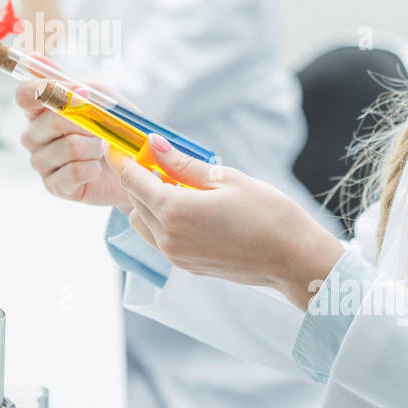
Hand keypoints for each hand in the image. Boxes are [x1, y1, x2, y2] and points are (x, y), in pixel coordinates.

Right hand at [14, 79, 130, 208]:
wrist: (134, 167)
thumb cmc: (115, 128)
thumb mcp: (102, 98)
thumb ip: (72, 82)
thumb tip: (35, 57)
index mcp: (40, 109)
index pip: (24, 94)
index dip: (50, 91)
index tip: (82, 92)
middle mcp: (34, 135)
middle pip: (51, 120)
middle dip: (87, 121)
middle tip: (103, 125)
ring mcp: (41, 162)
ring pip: (68, 147)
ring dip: (95, 147)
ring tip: (102, 150)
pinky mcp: (54, 186)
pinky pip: (73, 173)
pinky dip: (93, 168)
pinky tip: (97, 168)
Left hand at [105, 134, 346, 308]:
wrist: (294, 259)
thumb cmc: (268, 215)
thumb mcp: (225, 178)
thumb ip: (183, 164)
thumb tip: (154, 145)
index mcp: (175, 211)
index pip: (133, 179)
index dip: (120, 158)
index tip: (113, 142)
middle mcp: (168, 238)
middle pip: (133, 200)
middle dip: (136, 176)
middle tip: (151, 156)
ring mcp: (175, 256)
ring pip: (142, 222)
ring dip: (147, 200)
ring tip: (175, 182)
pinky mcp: (186, 265)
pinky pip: (158, 238)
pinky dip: (159, 218)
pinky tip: (185, 204)